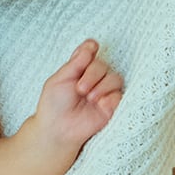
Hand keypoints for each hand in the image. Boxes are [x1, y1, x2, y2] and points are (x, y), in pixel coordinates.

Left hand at [31, 39, 122, 155]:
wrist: (58, 129)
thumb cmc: (54, 105)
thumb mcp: (59, 80)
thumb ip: (75, 63)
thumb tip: (90, 45)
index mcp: (79, 70)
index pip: (90, 53)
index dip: (91, 48)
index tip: (92, 47)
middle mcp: (93, 79)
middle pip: (103, 65)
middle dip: (93, 74)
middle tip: (80, 89)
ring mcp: (104, 92)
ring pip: (115, 78)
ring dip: (103, 86)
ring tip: (89, 97)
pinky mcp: (112, 107)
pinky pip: (120, 96)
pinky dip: (111, 98)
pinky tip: (100, 105)